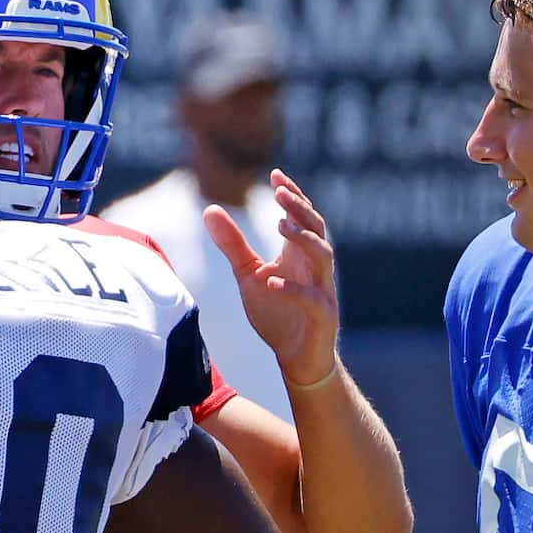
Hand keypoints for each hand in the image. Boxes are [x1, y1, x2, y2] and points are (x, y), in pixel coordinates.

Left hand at [205, 169, 341, 389]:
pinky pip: (311, 299)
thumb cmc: (276, 312)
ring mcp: (322, 290)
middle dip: (300, 208)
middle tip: (280, 192)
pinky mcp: (322, 316)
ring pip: (323, 256)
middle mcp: (315, 266)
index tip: (275, 175)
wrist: (296, 358)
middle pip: (316, 228)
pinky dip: (292, 290)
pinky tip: (271, 281)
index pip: (301, 215)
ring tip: (280, 226)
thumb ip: (232, 244)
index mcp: (299, 253)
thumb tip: (209, 209)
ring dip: (303, 240)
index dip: (292, 195)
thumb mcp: (248, 274)